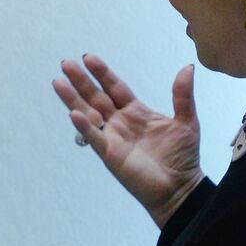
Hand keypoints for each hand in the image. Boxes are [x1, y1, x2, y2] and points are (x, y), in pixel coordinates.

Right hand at [53, 56, 204, 227]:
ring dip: (73, 99)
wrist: (180, 187)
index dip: (102, 73)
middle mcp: (120, 122)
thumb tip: (188, 67)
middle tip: (66, 64)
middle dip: (81, 80)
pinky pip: (94, 137)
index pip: (115, 87)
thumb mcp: (186, 121)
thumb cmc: (183, 157)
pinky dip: (84, 126)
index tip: (88, 58)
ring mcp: (113, 137)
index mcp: (136, 111)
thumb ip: (182, 95)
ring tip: (58, 82)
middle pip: (96, 96)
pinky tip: (73, 113)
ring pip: (88, 113)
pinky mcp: (110, 154)